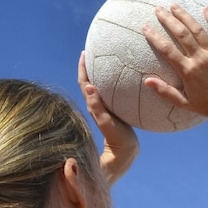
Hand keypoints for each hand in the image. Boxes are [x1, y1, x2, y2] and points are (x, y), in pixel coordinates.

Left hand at [78, 51, 138, 184]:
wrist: (124, 155)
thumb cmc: (116, 140)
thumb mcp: (107, 122)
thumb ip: (97, 107)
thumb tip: (89, 87)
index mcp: (93, 105)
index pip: (84, 83)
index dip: (83, 68)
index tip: (84, 53)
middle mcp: (96, 105)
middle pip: (89, 82)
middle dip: (89, 66)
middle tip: (93, 52)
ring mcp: (104, 109)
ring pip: (98, 87)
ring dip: (98, 74)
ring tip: (104, 61)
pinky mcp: (112, 113)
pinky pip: (108, 94)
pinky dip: (109, 84)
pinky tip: (119, 80)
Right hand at [142, 4, 207, 122]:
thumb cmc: (205, 105)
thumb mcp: (183, 102)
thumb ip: (164, 91)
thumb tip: (147, 81)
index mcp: (188, 71)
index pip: (167, 50)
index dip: (155, 37)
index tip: (146, 27)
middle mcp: (199, 59)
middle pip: (182, 34)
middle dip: (169, 20)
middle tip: (158, 9)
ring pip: (197, 30)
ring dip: (185, 16)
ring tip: (174, 5)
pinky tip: (205, 8)